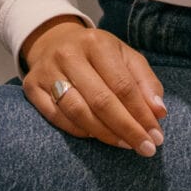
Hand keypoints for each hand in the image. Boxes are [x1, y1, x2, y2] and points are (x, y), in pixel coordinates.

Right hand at [20, 14, 167, 155]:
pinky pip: (56, 117)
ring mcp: (47, 71)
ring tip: (125, 145)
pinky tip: (97, 137)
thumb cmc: (98, 54)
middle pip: (101, 100)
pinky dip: (79, 131)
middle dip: (127, 128)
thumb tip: (159, 112)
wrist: (53, 41)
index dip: (141, 113)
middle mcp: (68, 54)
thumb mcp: (125, 57)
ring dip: (105, 134)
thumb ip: (145, 82)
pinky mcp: (32, 87)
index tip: (156, 135)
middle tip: (146, 148)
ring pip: (77, 111)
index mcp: (96, 43)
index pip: (122, 84)